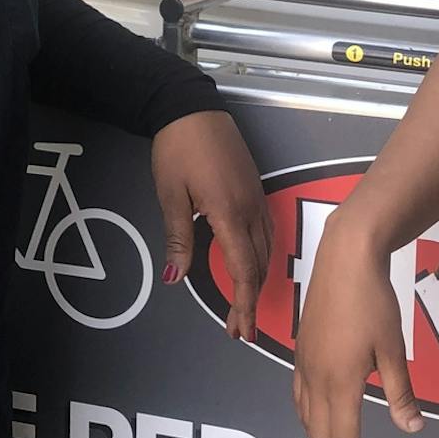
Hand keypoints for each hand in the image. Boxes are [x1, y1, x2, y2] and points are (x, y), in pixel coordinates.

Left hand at [149, 110, 270, 339]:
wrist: (192, 108)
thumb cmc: (177, 150)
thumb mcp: (171, 196)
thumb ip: (178, 239)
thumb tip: (174, 278)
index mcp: (229, 214)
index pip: (243, 270)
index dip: (243, 303)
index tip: (239, 329)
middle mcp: (250, 209)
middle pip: (259, 264)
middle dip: (250, 299)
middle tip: (237, 327)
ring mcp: (257, 197)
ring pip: (267, 248)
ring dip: (257, 279)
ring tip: (244, 303)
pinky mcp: (256, 188)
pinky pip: (267, 230)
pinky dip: (262, 255)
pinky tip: (253, 263)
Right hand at [292, 212, 422, 437]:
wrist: (344, 256)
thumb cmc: (373, 299)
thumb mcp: (393, 347)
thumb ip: (400, 391)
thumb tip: (412, 428)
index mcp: (339, 383)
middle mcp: (315, 380)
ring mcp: (304, 366)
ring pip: (307, 424)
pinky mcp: (302, 352)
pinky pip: (301, 401)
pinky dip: (309, 426)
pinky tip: (315, 428)